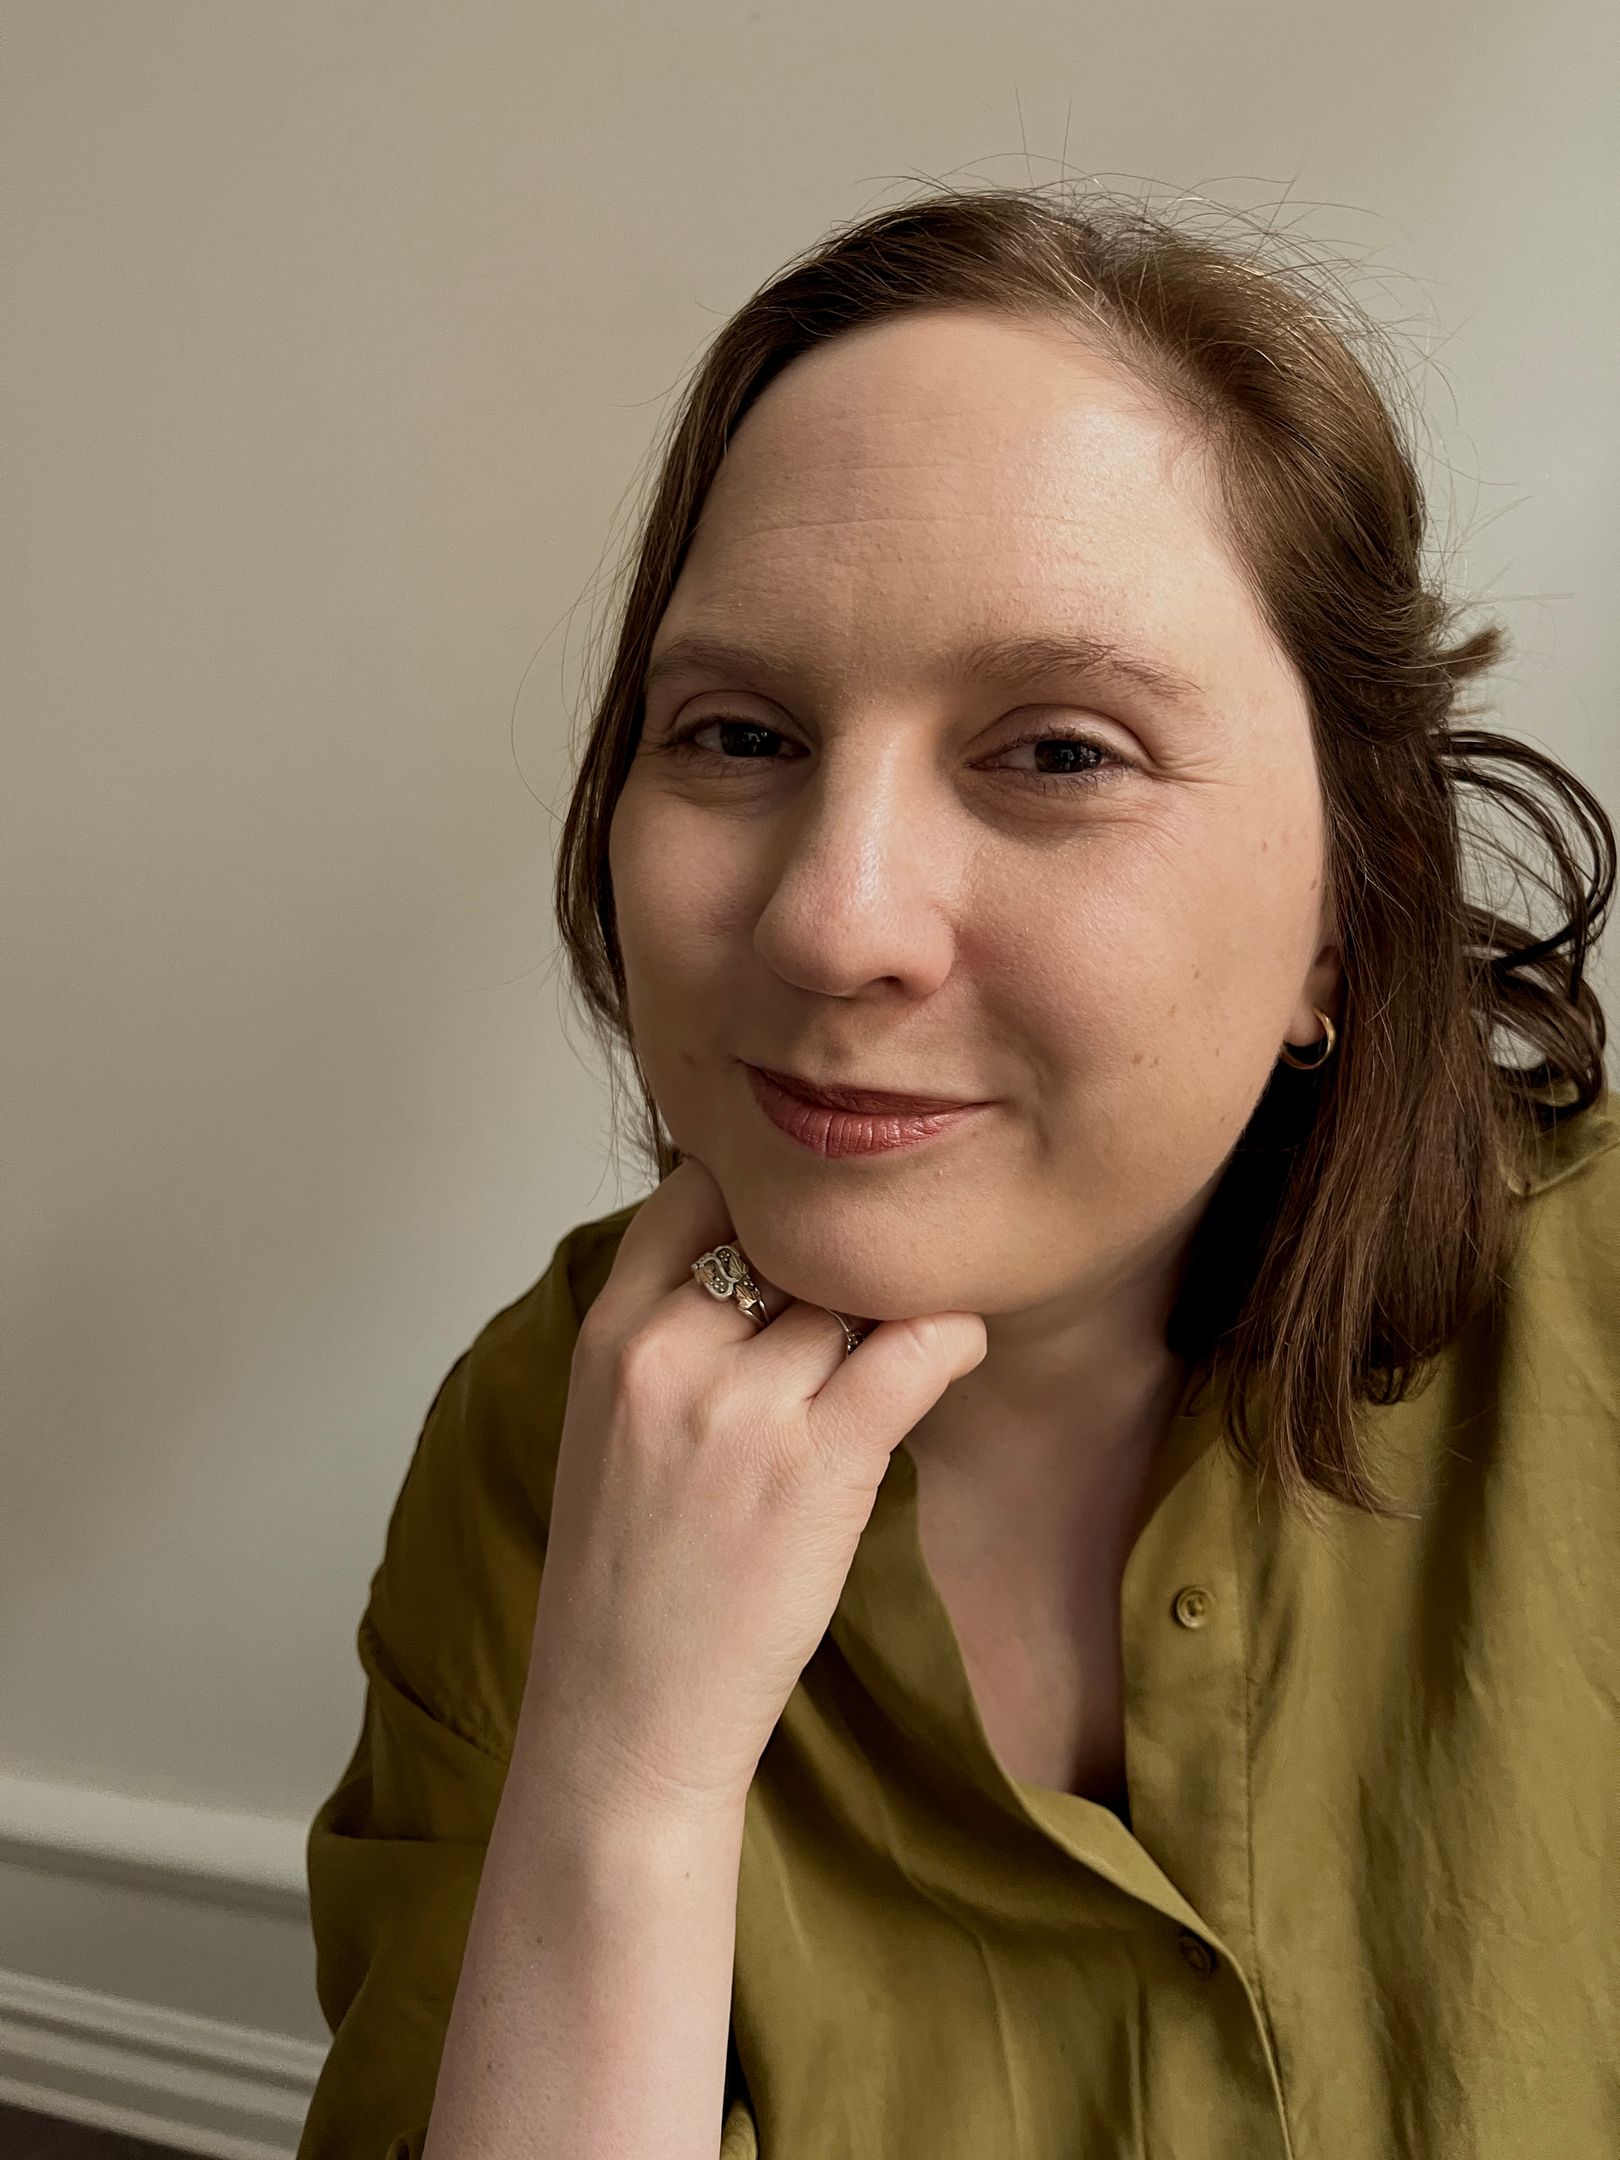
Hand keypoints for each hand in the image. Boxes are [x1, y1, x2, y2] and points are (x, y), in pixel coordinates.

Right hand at [521, 1155, 987, 1820]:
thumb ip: (668, 1337)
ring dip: (897, 1300)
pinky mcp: (816, 1464)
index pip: (698, 1190)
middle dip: (840, 1257)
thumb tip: (760, 1266)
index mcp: (607, 1334)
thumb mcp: (607, 1426)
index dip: (767, 1199)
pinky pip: (910, 1351)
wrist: (622, 1717)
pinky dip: (951, 1336)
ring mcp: (740, 1405)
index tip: (810, 1231)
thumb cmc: (624, 1581)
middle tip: (878, 1286)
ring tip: (914, 1329)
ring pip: (854, 1288)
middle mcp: (666, 1350)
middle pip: (788, 1235)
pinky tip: (957, 1349)